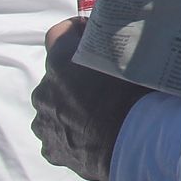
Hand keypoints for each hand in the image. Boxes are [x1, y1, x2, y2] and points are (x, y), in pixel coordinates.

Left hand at [31, 18, 151, 180]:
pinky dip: (72, 134)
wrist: (135, 147)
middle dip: (76, 77)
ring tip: (100, 115)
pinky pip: (57, 135)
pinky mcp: (51, 148)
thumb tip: (126, 34)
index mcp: (61, 61)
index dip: (76, 32)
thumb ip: (120, 45)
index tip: (93, 37)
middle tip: (105, 84)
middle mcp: (44, 89)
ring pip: (55, 106)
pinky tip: (94, 137)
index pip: (59, 33)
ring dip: (71, 106)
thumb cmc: (135, 97)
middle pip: (57, 74)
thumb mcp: (133, 59)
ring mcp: (44, 121)